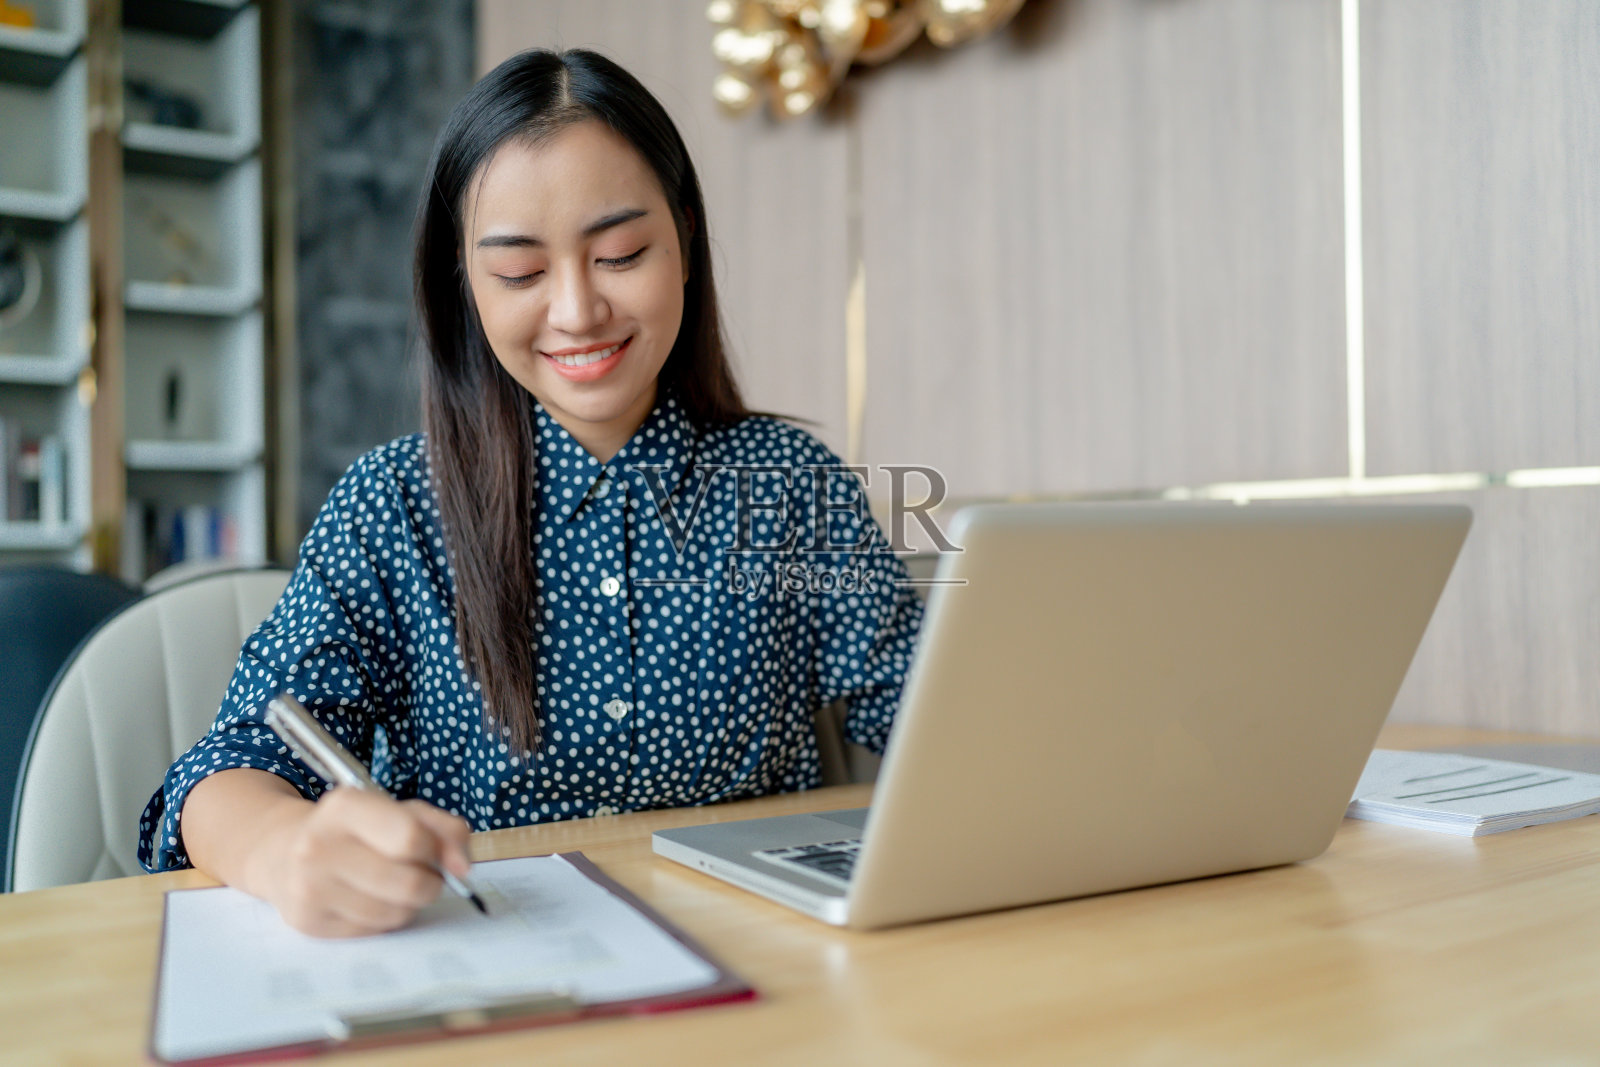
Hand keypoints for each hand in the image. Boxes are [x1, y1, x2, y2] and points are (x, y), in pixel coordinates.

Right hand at [261, 788, 472, 937]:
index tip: (431, 852)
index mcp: (344, 806)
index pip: (410, 838)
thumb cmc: (356, 830)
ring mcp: (309, 888)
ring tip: (391, 885)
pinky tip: (367, 900)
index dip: (434, 851)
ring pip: (396, 913)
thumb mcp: (400, 811)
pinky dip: (383, 919)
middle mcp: (319, 846)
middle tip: (420, 874)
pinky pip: (374, 931)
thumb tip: (464, 869)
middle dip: (429, 883)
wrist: (284, 852)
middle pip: (409, 884)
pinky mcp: (308, 923)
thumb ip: (445, 829)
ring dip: (408, 904)